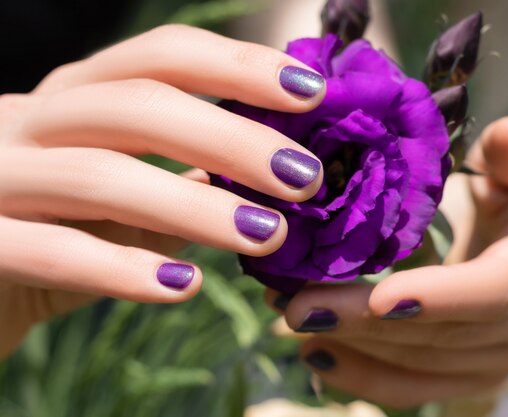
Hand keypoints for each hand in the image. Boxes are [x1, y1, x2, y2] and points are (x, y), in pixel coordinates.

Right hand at [0, 24, 326, 357]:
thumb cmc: (62, 227)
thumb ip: (184, 178)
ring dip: (193, 207)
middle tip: (305, 178)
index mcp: (78, 97)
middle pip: (138, 106)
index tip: (311, 90)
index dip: (238, 66)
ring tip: (267, 235)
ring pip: (100, 176)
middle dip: (232, 138)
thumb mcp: (126, 192)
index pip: (162, 58)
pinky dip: (121, 270)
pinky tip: (183, 287)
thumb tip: (275, 174)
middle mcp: (33, 120)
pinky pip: (50, 251)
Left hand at [267, 116, 507, 409]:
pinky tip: (316, 353)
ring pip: (424, 366)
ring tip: (292, 316)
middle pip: (448, 335)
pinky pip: (417, 386)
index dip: (444, 297)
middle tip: (298, 304)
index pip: (501, 288)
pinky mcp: (473, 370)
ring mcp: (505, 353)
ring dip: (355, 345)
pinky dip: (365, 376)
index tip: (381, 298)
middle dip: (369, 323)